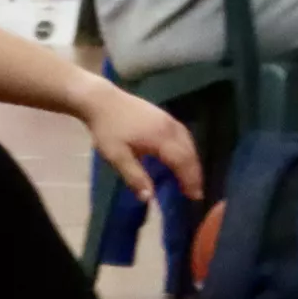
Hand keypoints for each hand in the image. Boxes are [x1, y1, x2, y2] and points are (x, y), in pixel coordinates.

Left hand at [82, 84, 200, 207]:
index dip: (190, 180)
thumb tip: (148, 198)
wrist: (102, 100)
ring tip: (192, 178)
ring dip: (193, 162)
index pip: (182, 162)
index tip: (195, 197)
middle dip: (195, 174)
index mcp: (161, 139)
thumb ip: (134, 176)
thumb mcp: (116, 156)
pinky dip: (188, 150)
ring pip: (189, 144)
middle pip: (190, 153)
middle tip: (196, 192)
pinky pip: (184, 136)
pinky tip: (183, 157)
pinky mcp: (165, 116)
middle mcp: (171, 128)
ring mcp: (170, 120)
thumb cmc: (107, 129)